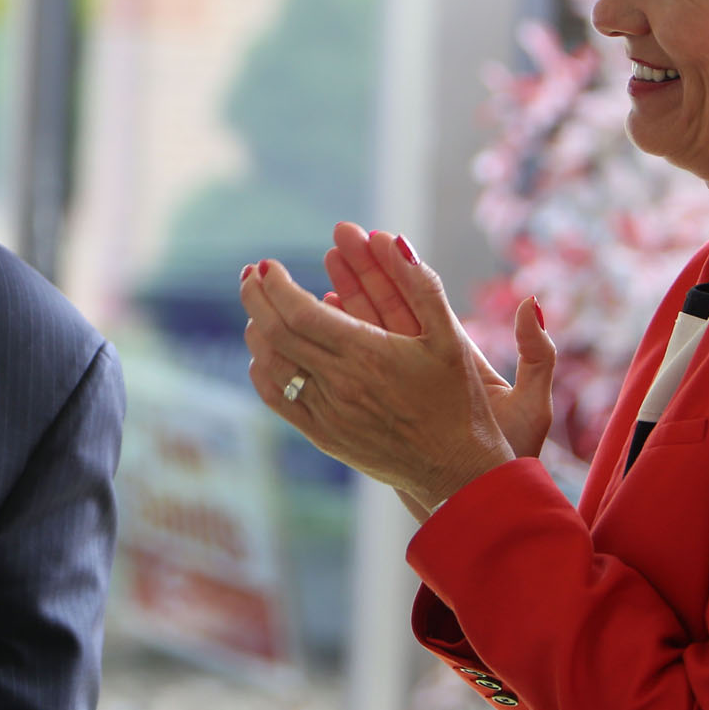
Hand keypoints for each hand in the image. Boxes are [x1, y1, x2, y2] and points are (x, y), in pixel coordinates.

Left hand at [240, 239, 513, 510]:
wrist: (457, 471)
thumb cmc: (459, 400)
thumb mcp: (450, 337)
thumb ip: (421, 285)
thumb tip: (393, 238)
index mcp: (368, 355)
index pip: (299, 313)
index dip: (276, 285)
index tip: (268, 266)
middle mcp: (340, 384)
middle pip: (276, 334)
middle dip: (255, 298)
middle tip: (249, 275)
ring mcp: (328, 413)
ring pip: (272, 366)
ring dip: (256, 331)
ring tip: (256, 309)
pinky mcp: (324, 436)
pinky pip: (278, 400)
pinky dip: (263, 370)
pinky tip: (265, 353)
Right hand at [324, 223, 555, 458]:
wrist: (480, 502)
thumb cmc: (509, 459)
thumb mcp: (530, 408)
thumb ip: (537, 355)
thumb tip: (532, 303)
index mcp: (456, 356)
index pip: (423, 301)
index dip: (400, 268)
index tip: (380, 236)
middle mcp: (425, 363)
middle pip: (388, 306)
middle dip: (363, 269)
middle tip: (340, 235)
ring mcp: (399, 380)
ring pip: (365, 330)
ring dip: (344, 296)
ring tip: (325, 260)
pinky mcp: (381, 401)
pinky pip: (353, 363)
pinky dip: (336, 337)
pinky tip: (319, 314)